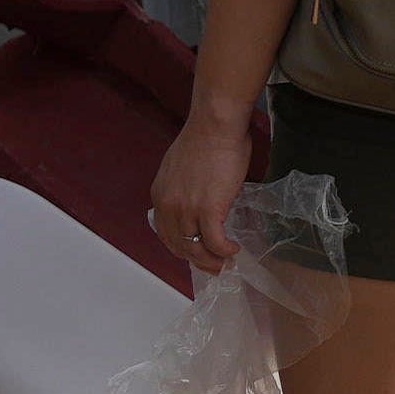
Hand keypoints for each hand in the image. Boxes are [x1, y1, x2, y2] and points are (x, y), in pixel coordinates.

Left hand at [150, 118, 250, 273]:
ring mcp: (187, 210)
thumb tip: (198, 197)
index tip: (197, 254)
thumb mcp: (181, 167)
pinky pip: (215, 242)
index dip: (182, 249)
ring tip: (227, 262)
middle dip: (198, 262)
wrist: (215, 126)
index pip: (165, 234)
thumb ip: (183, 187)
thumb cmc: (206, 139)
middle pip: (180, 247)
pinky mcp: (208, 210)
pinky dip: (225, 251)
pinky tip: (235, 250)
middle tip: (215, 267)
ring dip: (213, 261)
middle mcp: (168, 207)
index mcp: (160, 196)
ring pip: (197, 249)